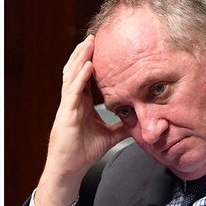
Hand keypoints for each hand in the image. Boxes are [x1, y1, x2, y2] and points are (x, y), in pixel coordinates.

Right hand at [35, 35, 128, 205]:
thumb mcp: (109, 136)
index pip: (84, 77)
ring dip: (81, 58)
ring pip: (72, 76)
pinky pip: (73, 91)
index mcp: (80, 104)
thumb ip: (121, 126)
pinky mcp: (66, 113)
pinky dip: (80, 78)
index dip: (90, 61)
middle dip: (84, 53)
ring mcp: (68, 106)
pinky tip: (88, 66)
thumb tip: (138, 121)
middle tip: (94, 36)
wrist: (70, 168)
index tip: (100, 47)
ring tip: (89, 43)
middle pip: (76, 71)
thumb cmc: (83, 152)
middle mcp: (72, 101)